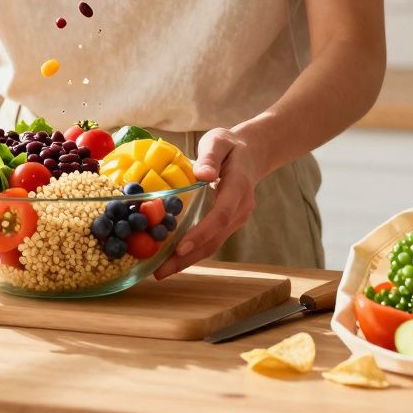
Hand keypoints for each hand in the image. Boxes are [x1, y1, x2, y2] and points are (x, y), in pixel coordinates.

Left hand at [153, 127, 260, 280]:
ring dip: (187, 260)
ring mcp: (235, 218)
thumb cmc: (230, 145)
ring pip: (212, 244)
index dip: (200, 233)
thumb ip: (210, 156)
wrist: (252, 153)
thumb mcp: (219, 141)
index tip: (179, 247)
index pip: (219, 216)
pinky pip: (210, 240)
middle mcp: (240, 209)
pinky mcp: (228, 223)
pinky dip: (191, 251)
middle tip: (160, 272)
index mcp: (238, 188)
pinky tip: (170, 258)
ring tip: (160, 272)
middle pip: (214, 239)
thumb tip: (203, 173)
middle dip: (187, 258)